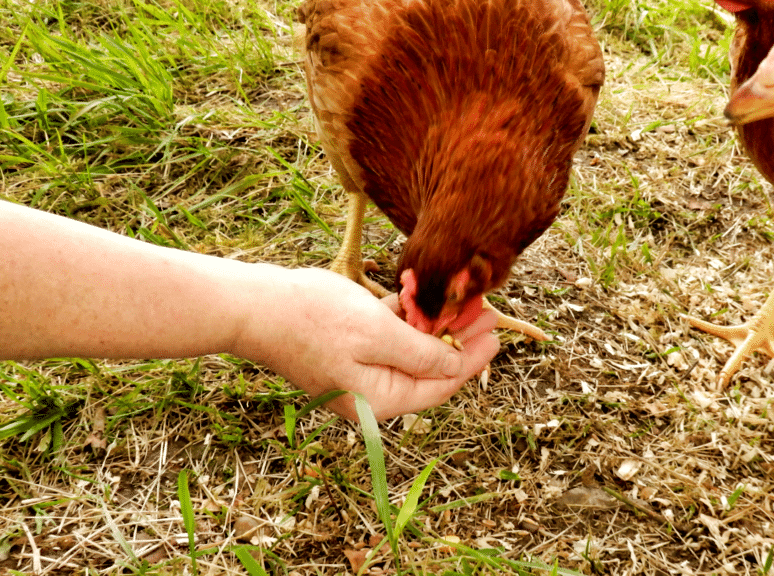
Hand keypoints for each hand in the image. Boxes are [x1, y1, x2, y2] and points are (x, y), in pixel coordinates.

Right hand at [233, 267, 499, 419]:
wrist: (255, 305)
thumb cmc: (314, 320)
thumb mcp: (379, 335)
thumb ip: (423, 354)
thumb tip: (459, 365)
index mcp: (382, 399)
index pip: (442, 384)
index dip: (473, 357)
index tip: (497, 332)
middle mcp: (372, 392)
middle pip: (430, 367)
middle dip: (459, 337)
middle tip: (486, 308)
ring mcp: (359, 370)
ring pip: (411, 348)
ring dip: (434, 322)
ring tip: (461, 296)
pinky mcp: (348, 346)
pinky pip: (387, 335)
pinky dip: (405, 316)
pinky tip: (420, 292)